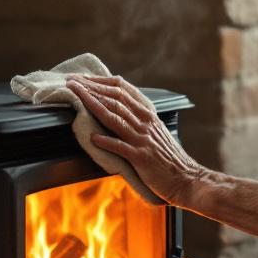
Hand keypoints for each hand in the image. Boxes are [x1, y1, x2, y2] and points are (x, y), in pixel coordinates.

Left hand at [67, 74, 207, 205]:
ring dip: (92, 104)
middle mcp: (145, 122)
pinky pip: (120, 146)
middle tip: (71, 82)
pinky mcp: (140, 157)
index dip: (100, 81)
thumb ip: (139, 119)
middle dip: (91, 88)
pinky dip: (106, 141)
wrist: (186, 179)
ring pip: (114, 116)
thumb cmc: (168, 159)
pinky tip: (92, 137)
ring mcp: (142, 139)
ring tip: (76, 97)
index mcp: (148, 114)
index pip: (123, 89)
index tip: (83, 78)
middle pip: (115, 98)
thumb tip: (118, 109)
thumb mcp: (155, 132)